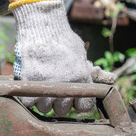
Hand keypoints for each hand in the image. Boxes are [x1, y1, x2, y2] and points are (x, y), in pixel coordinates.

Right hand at [12, 0, 115, 114]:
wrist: (42, 26)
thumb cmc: (63, 38)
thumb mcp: (80, 53)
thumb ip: (88, 71)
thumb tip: (107, 78)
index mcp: (81, 78)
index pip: (84, 107)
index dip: (78, 104)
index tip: (73, 99)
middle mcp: (65, 85)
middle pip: (62, 110)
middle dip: (59, 103)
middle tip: (55, 92)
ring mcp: (46, 85)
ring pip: (45, 108)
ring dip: (43, 101)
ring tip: (42, 88)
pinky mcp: (29, 82)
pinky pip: (29, 102)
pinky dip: (28, 99)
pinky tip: (31, 88)